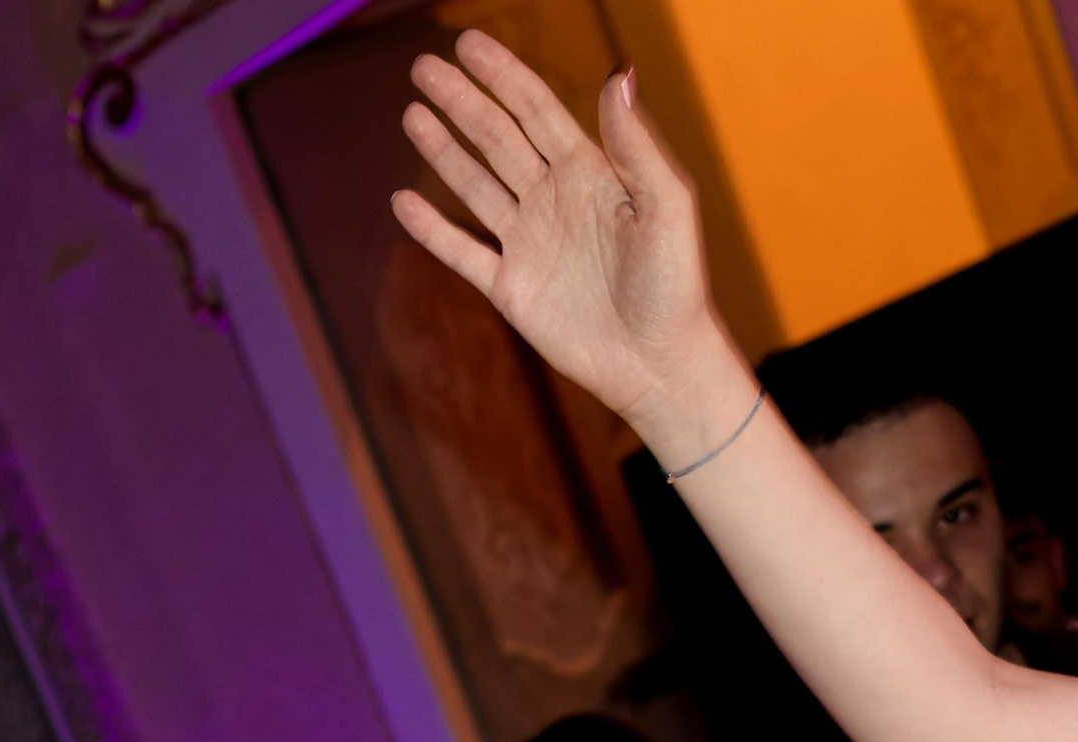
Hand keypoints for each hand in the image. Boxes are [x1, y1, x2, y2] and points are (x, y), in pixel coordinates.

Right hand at [392, 35, 744, 462]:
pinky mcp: (511, 288)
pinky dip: (431, 229)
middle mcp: (553, 197)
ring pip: (474, 184)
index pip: (535, 109)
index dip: (501, 74)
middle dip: (461, 101)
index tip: (466, 43)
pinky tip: (403, 202)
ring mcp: (528, 242)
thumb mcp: (666, 202)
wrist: (656, 361)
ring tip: (412, 114)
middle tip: (423, 68)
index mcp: (590, 169)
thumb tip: (618, 72)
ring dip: (443, 150)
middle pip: (496, 137)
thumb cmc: (674, 282)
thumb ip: (635, 141)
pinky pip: (461, 252)